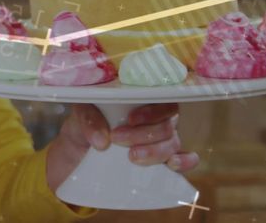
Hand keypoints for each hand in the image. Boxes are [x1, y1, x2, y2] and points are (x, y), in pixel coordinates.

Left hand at [46, 103, 199, 191]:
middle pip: (167, 124)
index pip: (162, 99)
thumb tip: (102, 140)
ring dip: (155, 151)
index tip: (131, 119)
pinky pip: (186, 159)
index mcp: (143, 100)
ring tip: (131, 157)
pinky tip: (172, 165)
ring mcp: (163, 139)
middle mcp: (158, 118)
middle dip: (143, 134)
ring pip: (173, 142)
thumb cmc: (86, 123)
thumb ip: (88, 119)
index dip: (152, 111)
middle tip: (118, 139)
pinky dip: (184, 162)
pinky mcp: (164, 160)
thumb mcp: (81, 115)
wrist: (79, 150)